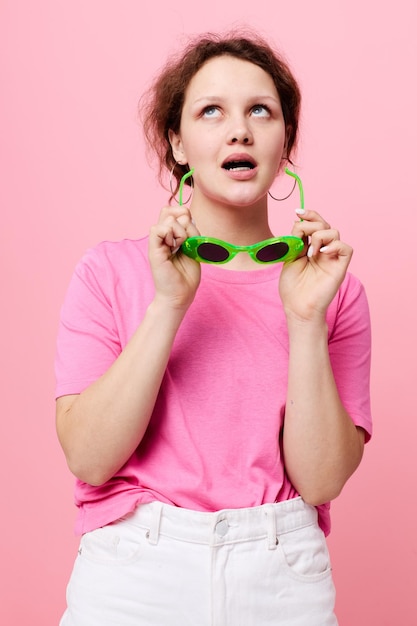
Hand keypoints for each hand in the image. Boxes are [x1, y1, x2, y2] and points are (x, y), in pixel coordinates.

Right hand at [149, 205, 200, 310]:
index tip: (191, 234)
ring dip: (180, 231)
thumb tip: (186, 216)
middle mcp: (162, 236)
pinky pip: (157, 229)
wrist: (180, 294)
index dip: (185, 216)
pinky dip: (170, 235)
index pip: (175, 211)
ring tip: (180, 247)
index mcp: (171, 235)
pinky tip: (174, 248)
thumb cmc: (186, 275)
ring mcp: (156, 242)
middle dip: (183, 219)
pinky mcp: (153, 250)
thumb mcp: (194, 247)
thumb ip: (190, 231)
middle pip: (168, 209)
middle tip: (186, 239)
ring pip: (167, 217)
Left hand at [279, 208, 352, 322]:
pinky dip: (334, 246)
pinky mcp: (340, 267)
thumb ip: (295, 239)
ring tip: (309, 253)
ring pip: (334, 232)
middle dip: (312, 222)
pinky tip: (320, 254)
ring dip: (319, 236)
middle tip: (301, 232)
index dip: (309, 215)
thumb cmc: (292, 287)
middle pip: (325, 224)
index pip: (315, 224)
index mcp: (310, 247)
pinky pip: (345, 248)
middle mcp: (323, 250)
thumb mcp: (289, 257)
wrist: (298, 307)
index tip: (298, 212)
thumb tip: (299, 221)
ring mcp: (332, 258)